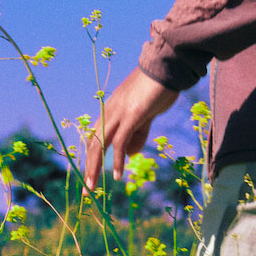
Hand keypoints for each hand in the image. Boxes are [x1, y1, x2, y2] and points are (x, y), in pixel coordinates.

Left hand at [83, 67, 178, 193]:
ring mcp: (119, 112)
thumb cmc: (159, 88)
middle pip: (94, 142)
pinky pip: (120, 142)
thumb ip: (138, 133)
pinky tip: (118, 174)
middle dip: (89, 167)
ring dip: (95, 168)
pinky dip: (117, 160)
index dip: (91, 156)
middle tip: (87, 189)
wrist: (167, 67)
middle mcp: (111, 111)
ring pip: (101, 144)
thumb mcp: (147, 114)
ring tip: (93, 187)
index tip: (90, 174)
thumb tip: (129, 155)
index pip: (96, 136)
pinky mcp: (131, 115)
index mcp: (112, 109)